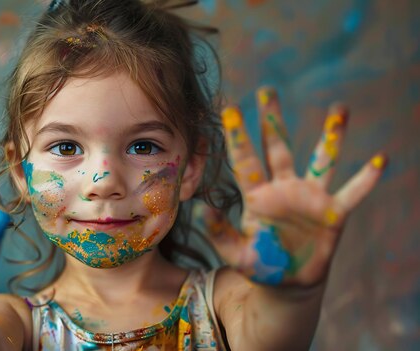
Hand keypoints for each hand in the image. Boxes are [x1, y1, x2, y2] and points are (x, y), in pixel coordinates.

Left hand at [207, 87, 385, 287]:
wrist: (288, 282)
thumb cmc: (260, 264)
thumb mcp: (237, 254)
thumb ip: (220, 235)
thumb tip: (202, 212)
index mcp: (257, 196)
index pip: (245, 160)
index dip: (237, 136)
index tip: (230, 108)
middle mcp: (284, 188)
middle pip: (277, 148)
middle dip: (272, 120)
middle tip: (267, 90)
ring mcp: (310, 197)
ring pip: (321, 160)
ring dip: (331, 136)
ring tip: (339, 108)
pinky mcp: (334, 213)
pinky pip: (353, 193)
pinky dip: (366, 179)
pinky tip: (380, 159)